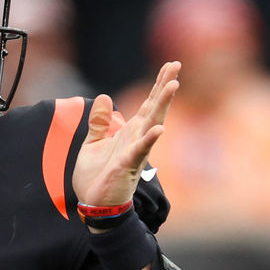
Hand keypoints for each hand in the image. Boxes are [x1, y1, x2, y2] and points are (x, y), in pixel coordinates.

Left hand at [72, 61, 178, 207]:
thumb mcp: (92, 143)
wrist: (95, 204)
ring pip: (152, 124)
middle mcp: (137, 139)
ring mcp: (134, 152)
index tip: (171, 65)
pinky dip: (149, 140)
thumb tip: (103, 96)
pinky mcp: (127, 166)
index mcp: (129, 133)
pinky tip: (159, 129)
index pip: (147, 104)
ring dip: (162, 105)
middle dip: (164, 87)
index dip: (158, 85)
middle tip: (176, 65)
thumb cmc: (97, 176)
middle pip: (154, 108)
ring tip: (173, 85)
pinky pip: (140, 151)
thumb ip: (99, 122)